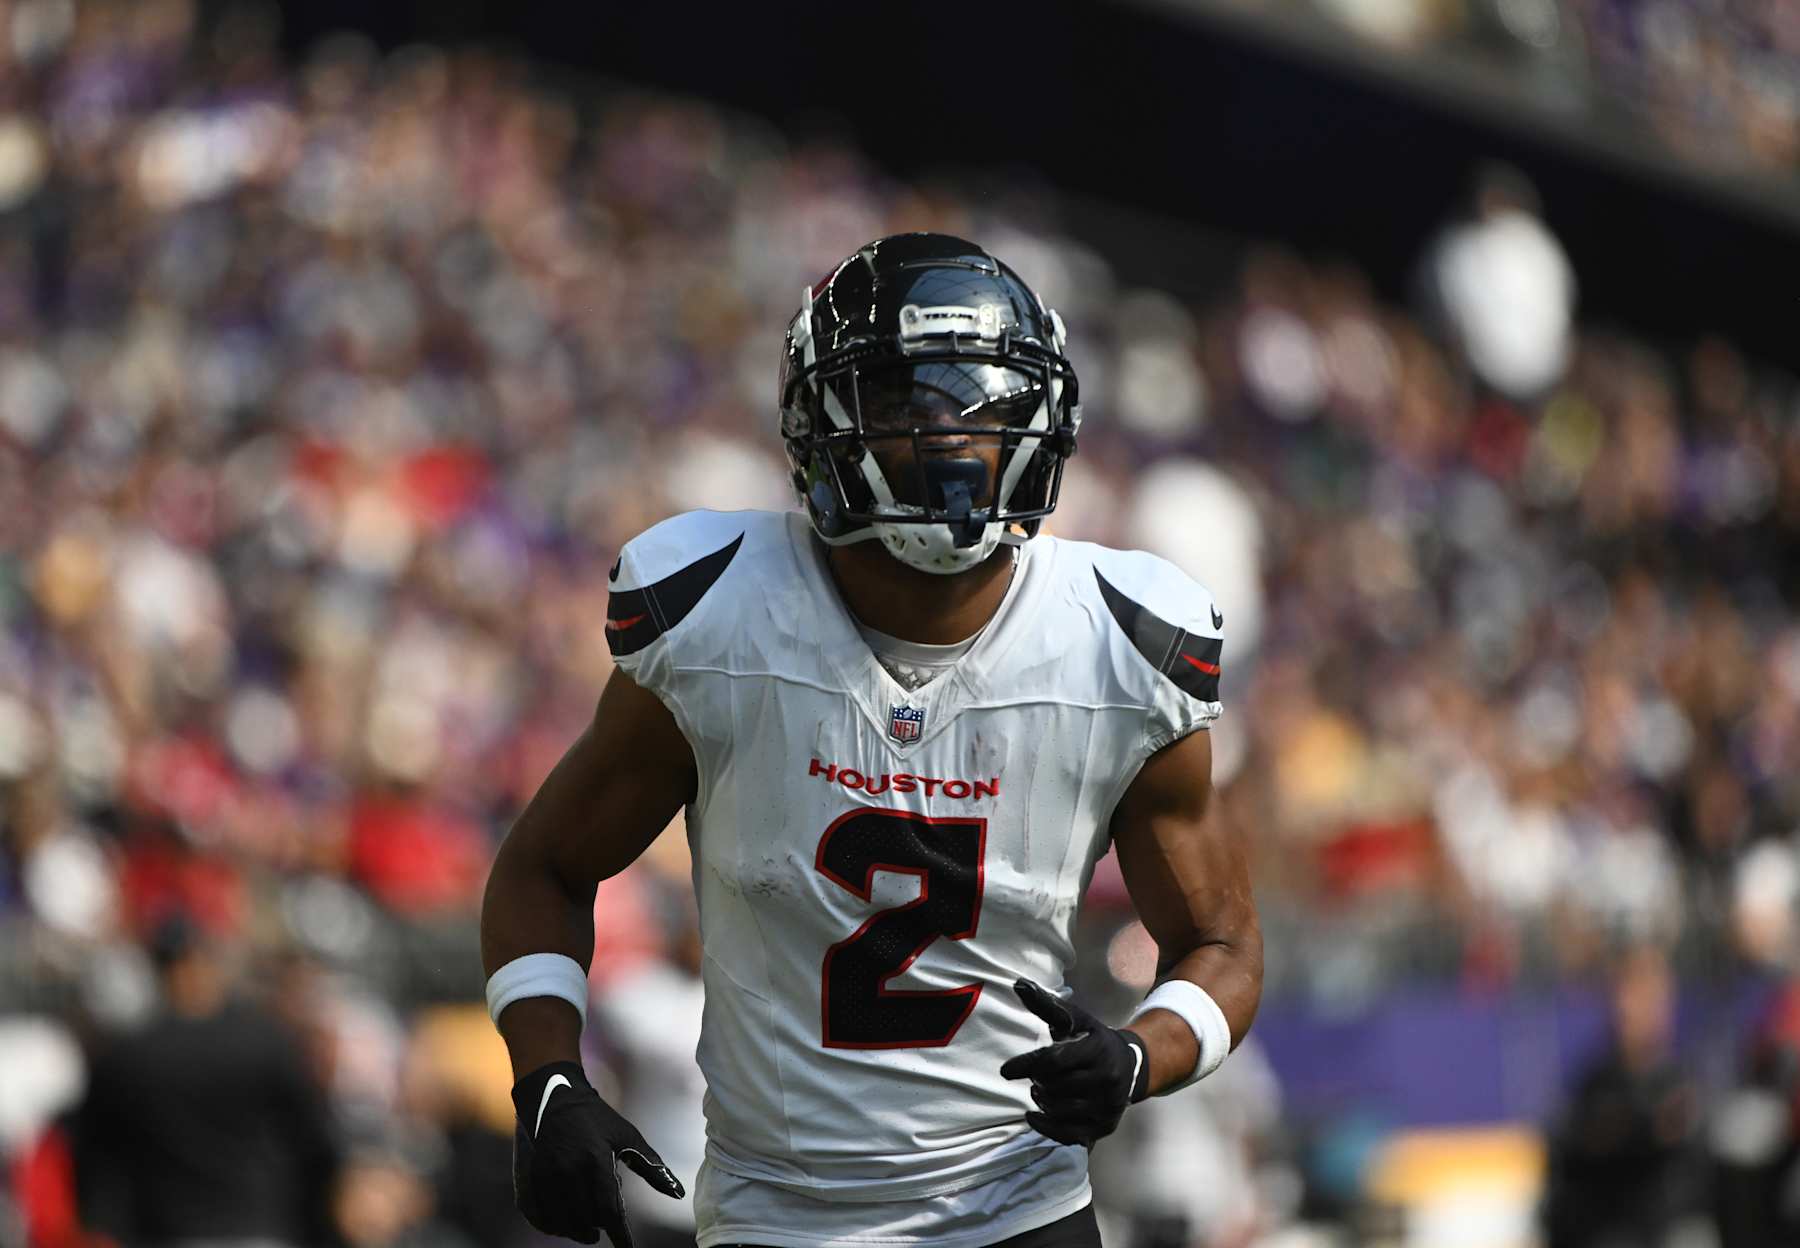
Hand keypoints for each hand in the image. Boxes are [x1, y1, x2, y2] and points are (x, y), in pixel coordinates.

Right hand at [511, 1061, 683, 1244]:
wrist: (555, 1098)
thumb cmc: (597, 1118)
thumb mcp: (628, 1136)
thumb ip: (652, 1166)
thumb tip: (677, 1193)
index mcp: (595, 1160)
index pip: (608, 1209)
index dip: (619, 1235)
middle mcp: (568, 1172)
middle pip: (584, 1220)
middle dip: (598, 1229)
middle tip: (607, 1226)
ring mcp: (546, 1176)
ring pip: (562, 1222)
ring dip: (576, 1231)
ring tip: (588, 1229)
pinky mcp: (531, 1178)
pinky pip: (539, 1216)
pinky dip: (552, 1226)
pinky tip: (563, 1225)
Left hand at [999, 978, 1149, 1147]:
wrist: (1132, 1066)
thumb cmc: (1093, 1039)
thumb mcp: (1075, 1019)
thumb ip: (1046, 1005)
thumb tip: (1018, 984)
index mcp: (1097, 1049)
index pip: (1054, 1061)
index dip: (1026, 1066)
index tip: (1005, 1071)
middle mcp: (1106, 1079)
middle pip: (1054, 1087)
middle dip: (1039, 1081)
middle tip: (1037, 1075)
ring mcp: (1107, 1105)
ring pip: (1059, 1110)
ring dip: (1042, 1101)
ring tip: (1041, 1090)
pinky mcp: (1105, 1126)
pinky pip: (1068, 1134)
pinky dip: (1046, 1126)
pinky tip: (1033, 1115)